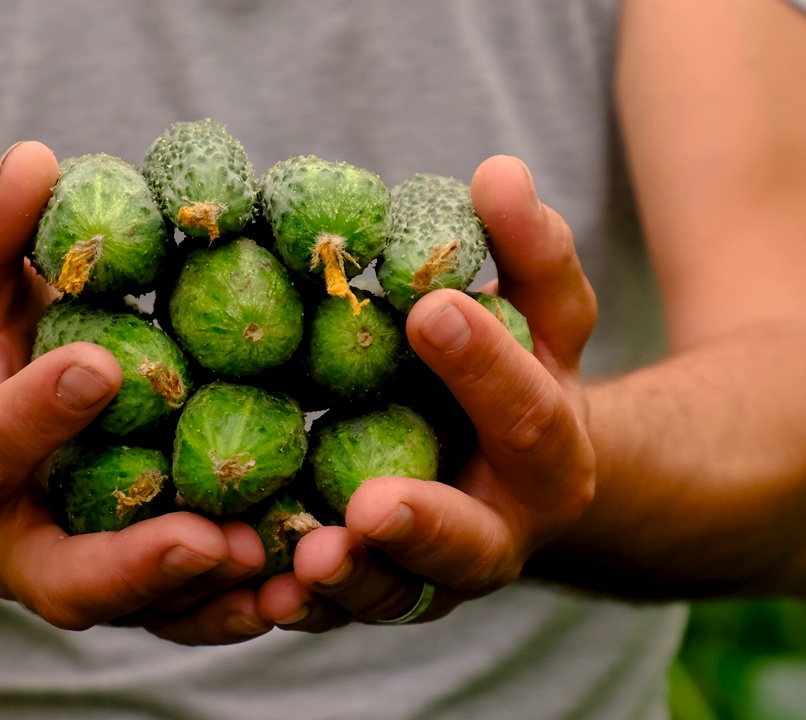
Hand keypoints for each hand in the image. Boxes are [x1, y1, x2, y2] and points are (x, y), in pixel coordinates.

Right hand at [0, 141, 270, 644]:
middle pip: (63, 583)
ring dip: (211, 600)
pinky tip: (304, 585)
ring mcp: (80, 578)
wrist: (2, 427)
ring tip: (281, 569)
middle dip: (134, 564)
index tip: (104, 366)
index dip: (35, 414)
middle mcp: (12, 547)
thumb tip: (33, 162)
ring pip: (142, 615)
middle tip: (207, 535)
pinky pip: (191, 615)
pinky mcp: (140, 592)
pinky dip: (243, 607)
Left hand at [258, 155, 597, 628]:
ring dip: (350, 584)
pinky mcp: (381, 594)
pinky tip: (257, 595)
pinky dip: (302, 612)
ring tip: (302, 565)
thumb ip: (527, 251)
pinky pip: (341, 613)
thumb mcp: (541, 311)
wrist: (521, 474)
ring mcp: (437, 578)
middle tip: (370, 505)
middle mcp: (501, 531)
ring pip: (399, 596)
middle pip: (471, 543)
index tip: (431, 308)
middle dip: (423, 526)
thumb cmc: (523, 371)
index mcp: (548, 453)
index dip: (485, 365)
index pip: (526, 412)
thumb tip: (499, 171)